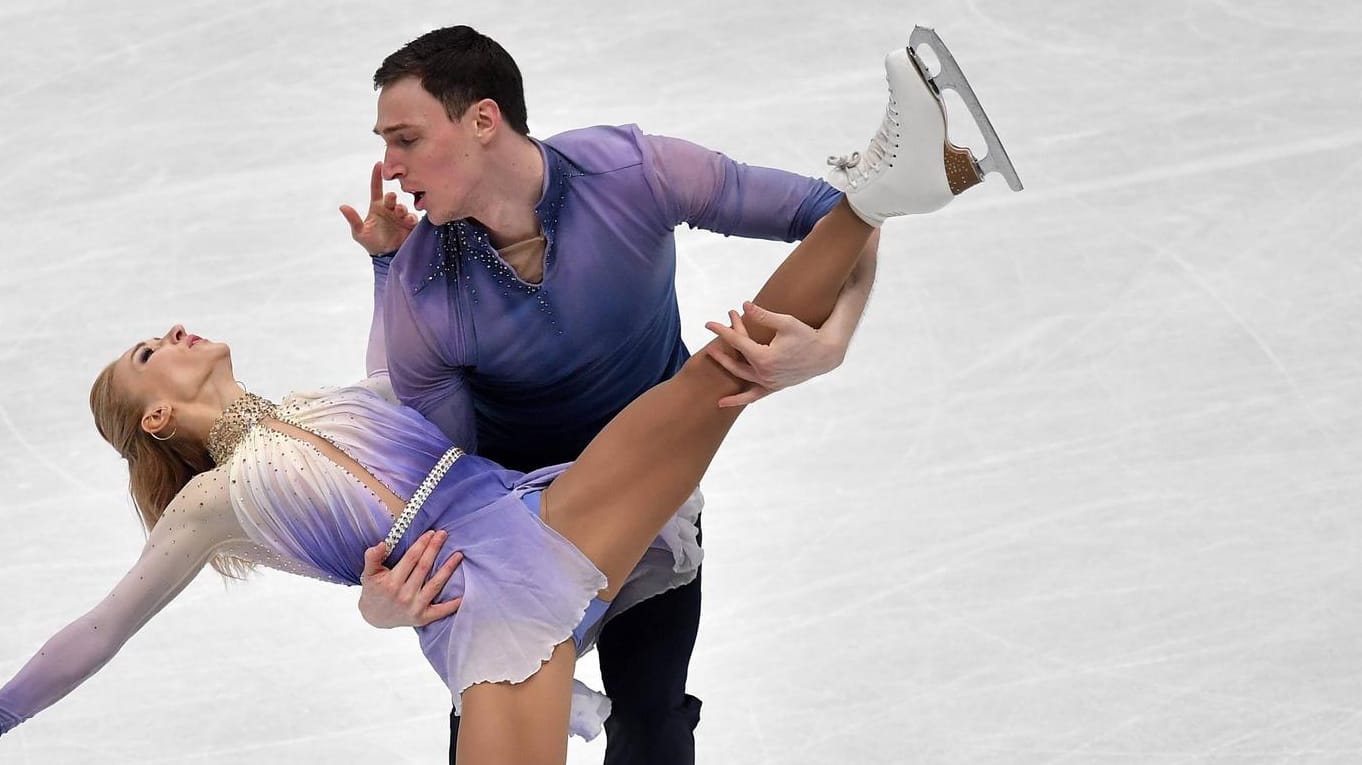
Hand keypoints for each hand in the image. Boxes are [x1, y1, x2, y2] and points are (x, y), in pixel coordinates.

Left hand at [339, 162, 418, 255]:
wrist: (386, 257)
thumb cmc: (372, 243)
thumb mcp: (359, 232)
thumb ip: (353, 219)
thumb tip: (342, 207)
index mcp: (377, 207)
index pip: (377, 188)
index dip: (376, 177)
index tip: (379, 164)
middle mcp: (390, 209)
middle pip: (392, 197)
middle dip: (392, 197)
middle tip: (391, 199)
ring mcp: (400, 216)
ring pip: (402, 206)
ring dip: (400, 208)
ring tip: (398, 212)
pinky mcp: (410, 225)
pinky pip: (412, 217)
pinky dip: (410, 217)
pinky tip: (407, 220)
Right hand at [358, 530, 463, 627]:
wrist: (374, 617)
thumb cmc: (374, 591)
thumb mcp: (368, 574)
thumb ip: (372, 558)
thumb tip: (381, 544)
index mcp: (391, 583)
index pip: (410, 559)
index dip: (421, 544)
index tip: (430, 533)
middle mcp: (404, 595)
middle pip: (424, 568)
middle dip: (434, 549)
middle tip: (443, 534)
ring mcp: (414, 607)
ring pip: (435, 585)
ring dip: (448, 569)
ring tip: (459, 555)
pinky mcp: (422, 618)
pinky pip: (440, 611)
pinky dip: (452, 605)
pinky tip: (463, 595)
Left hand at [703, 300, 845, 406]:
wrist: (826, 354)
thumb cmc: (806, 335)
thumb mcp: (786, 322)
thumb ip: (763, 315)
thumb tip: (744, 305)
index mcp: (764, 357)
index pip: (737, 341)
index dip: (722, 330)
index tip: (708, 323)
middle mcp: (764, 373)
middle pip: (736, 357)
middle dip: (724, 342)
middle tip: (713, 329)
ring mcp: (768, 382)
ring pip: (740, 375)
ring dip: (726, 364)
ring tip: (712, 354)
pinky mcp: (774, 387)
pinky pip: (753, 396)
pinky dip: (738, 400)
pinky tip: (722, 403)